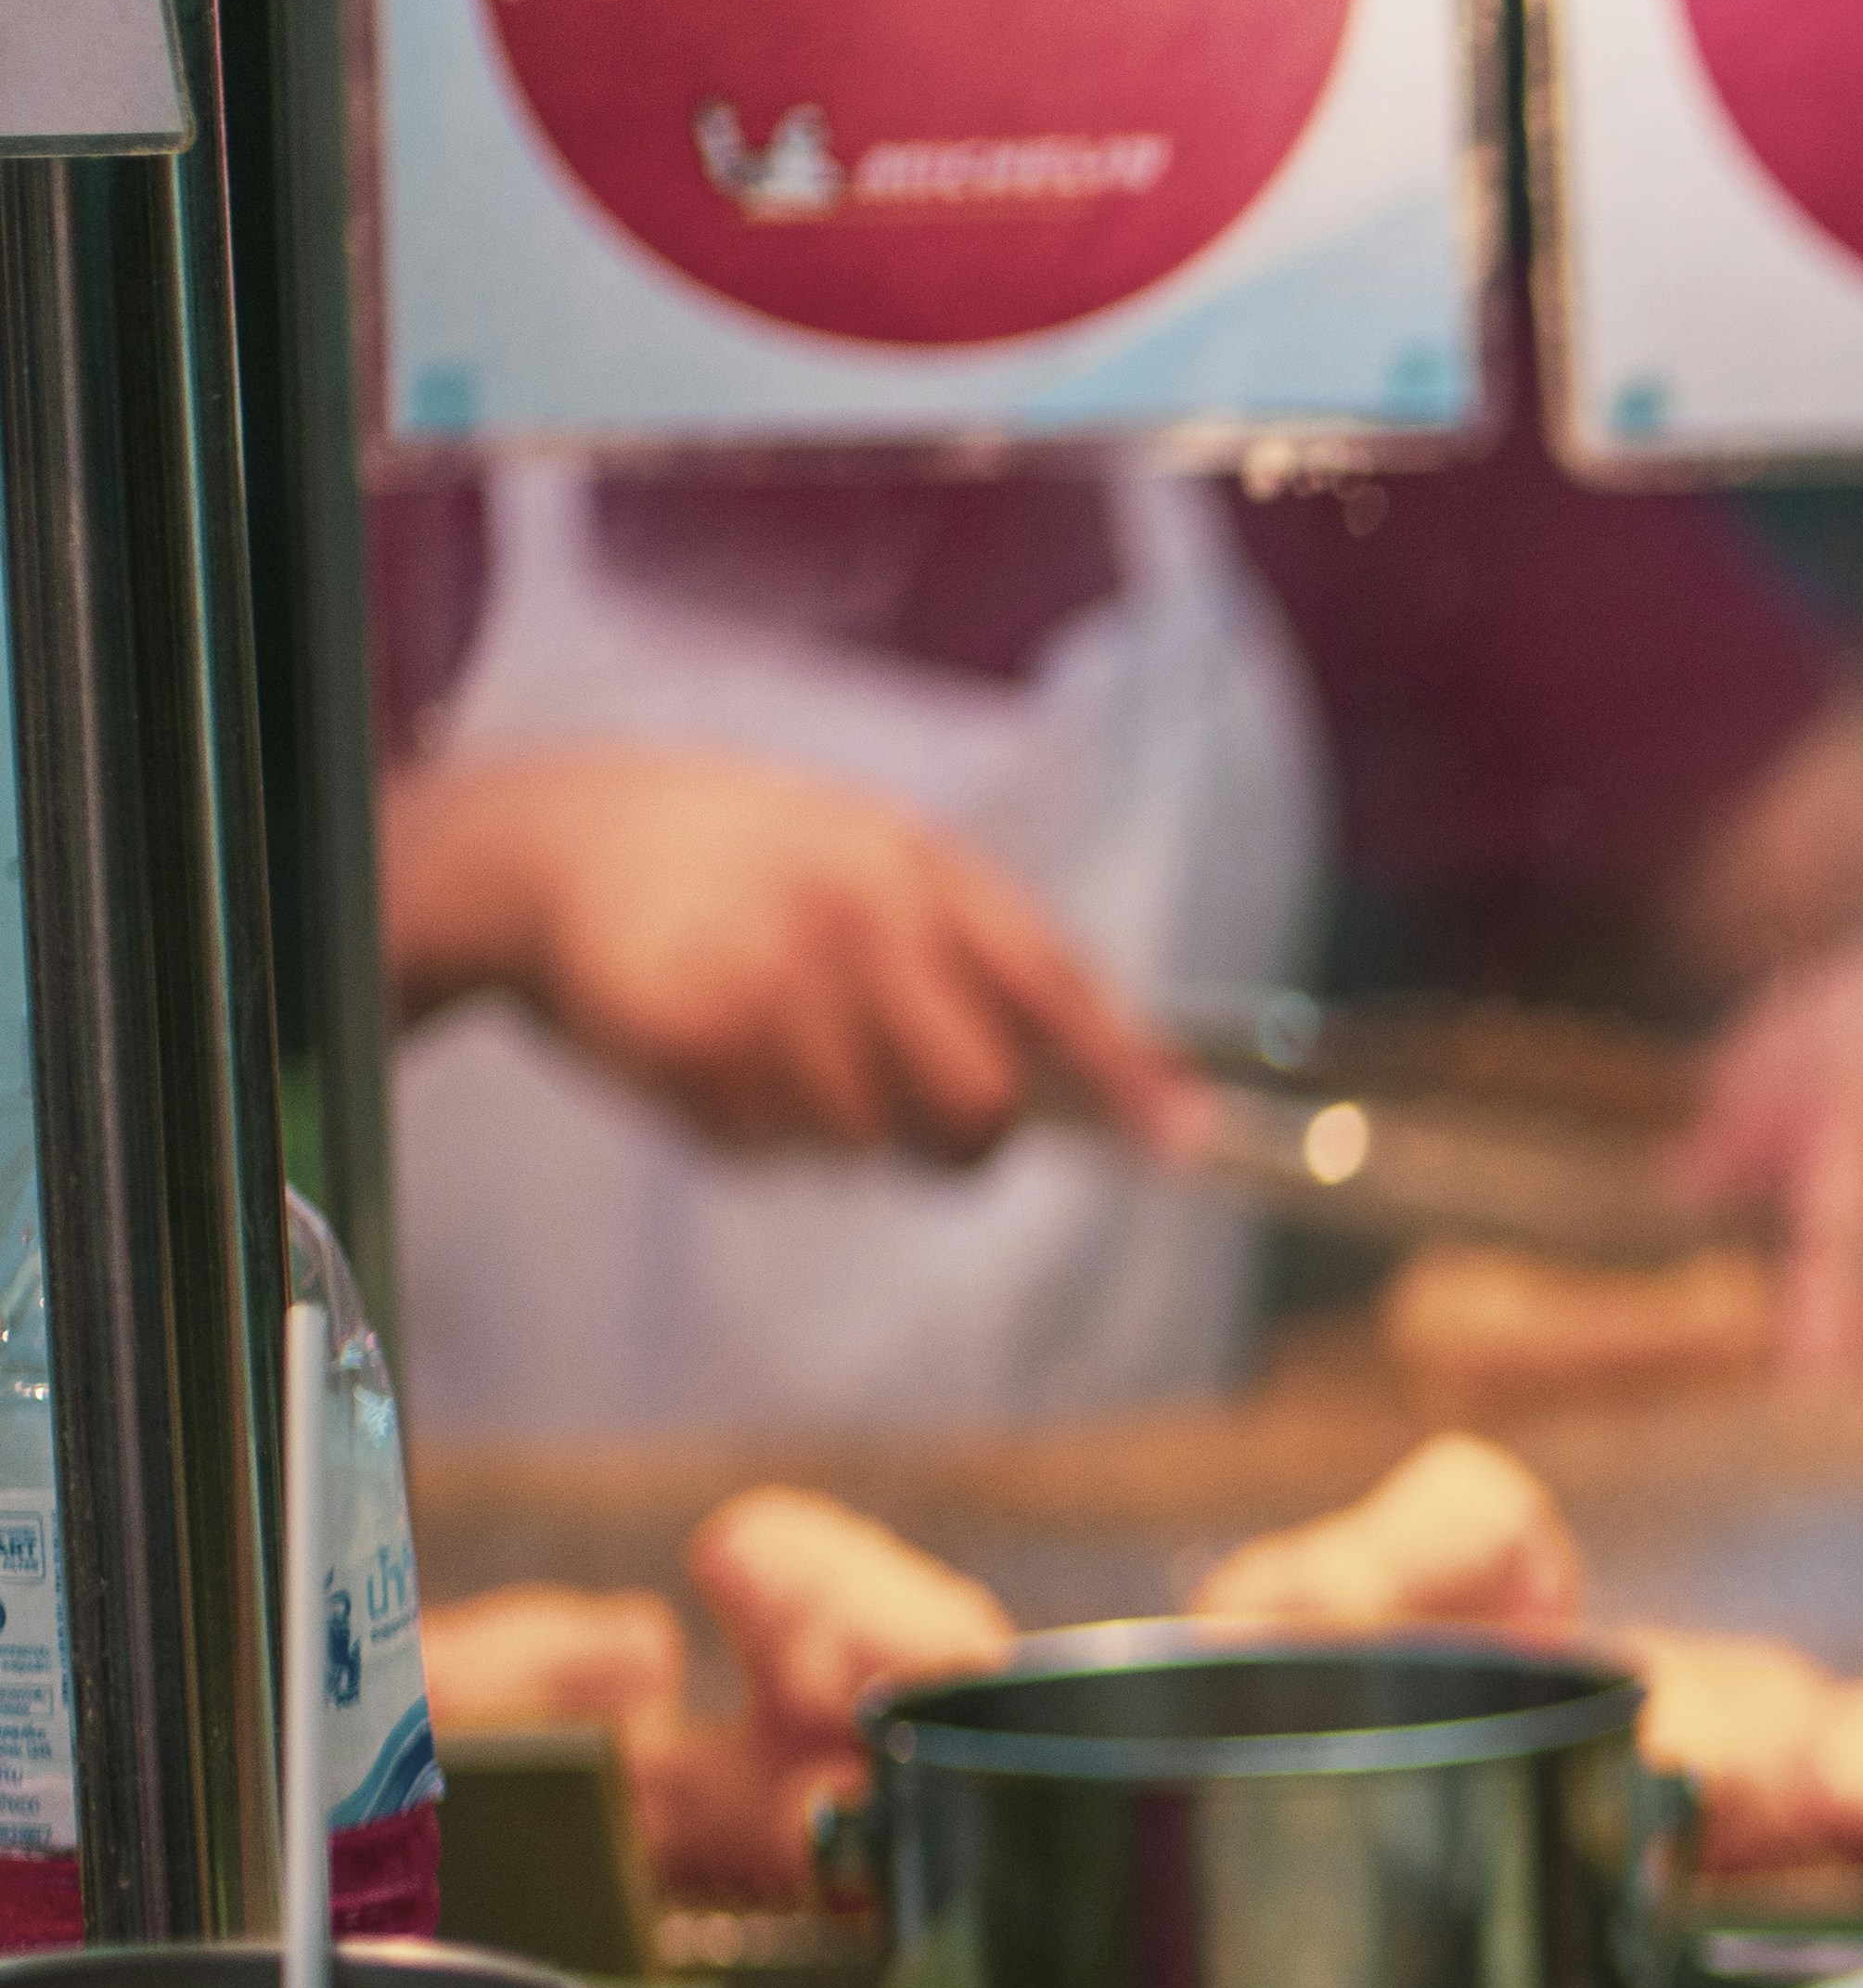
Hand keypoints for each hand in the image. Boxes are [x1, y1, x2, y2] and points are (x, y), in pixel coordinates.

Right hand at [388, 742, 1193, 1166]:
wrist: (551, 839)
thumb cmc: (744, 863)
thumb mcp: (873, 861)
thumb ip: (990, 956)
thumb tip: (1134, 1074)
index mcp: (913, 866)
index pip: (1048, 983)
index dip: (1122, 1072)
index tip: (1187, 1145)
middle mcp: (851, 916)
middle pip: (975, 1104)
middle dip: (959, 1138)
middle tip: (911, 1113)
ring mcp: (768, 975)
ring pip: (863, 1143)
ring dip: (827, 1127)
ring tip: (765, 1036)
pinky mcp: (686, 1034)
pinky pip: (761, 1148)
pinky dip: (740, 1127)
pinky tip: (701, 1047)